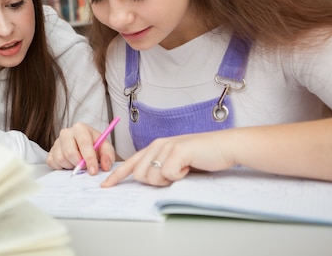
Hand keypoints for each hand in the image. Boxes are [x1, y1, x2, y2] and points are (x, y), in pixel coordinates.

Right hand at [46, 122, 114, 174]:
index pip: (84, 143)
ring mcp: (56, 142)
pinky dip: (62, 167)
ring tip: (77, 163)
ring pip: (61, 159)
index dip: (89, 159)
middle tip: (85, 168)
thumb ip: (108, 156)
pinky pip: (53, 163)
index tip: (93, 171)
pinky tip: (69, 164)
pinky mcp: (50, 152)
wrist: (85, 147)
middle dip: (78, 164)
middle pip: (69, 152)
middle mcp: (66, 133)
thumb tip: (105, 166)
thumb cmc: (95, 146)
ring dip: (71, 166)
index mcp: (80, 128)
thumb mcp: (105, 148)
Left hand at [102, 131, 236, 186]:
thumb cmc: (203, 156)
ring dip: (166, 180)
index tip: (106, 186)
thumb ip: (161, 167)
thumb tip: (146, 180)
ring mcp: (167, 147)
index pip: (130, 162)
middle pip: (138, 174)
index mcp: (155, 146)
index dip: (116, 176)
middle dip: (152, 182)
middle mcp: (157, 144)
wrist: (225, 146)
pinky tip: (189, 168)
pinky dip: (179, 177)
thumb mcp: (177, 161)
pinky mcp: (178, 151)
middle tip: (172, 176)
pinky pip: (168, 174)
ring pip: (151, 176)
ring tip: (182, 171)